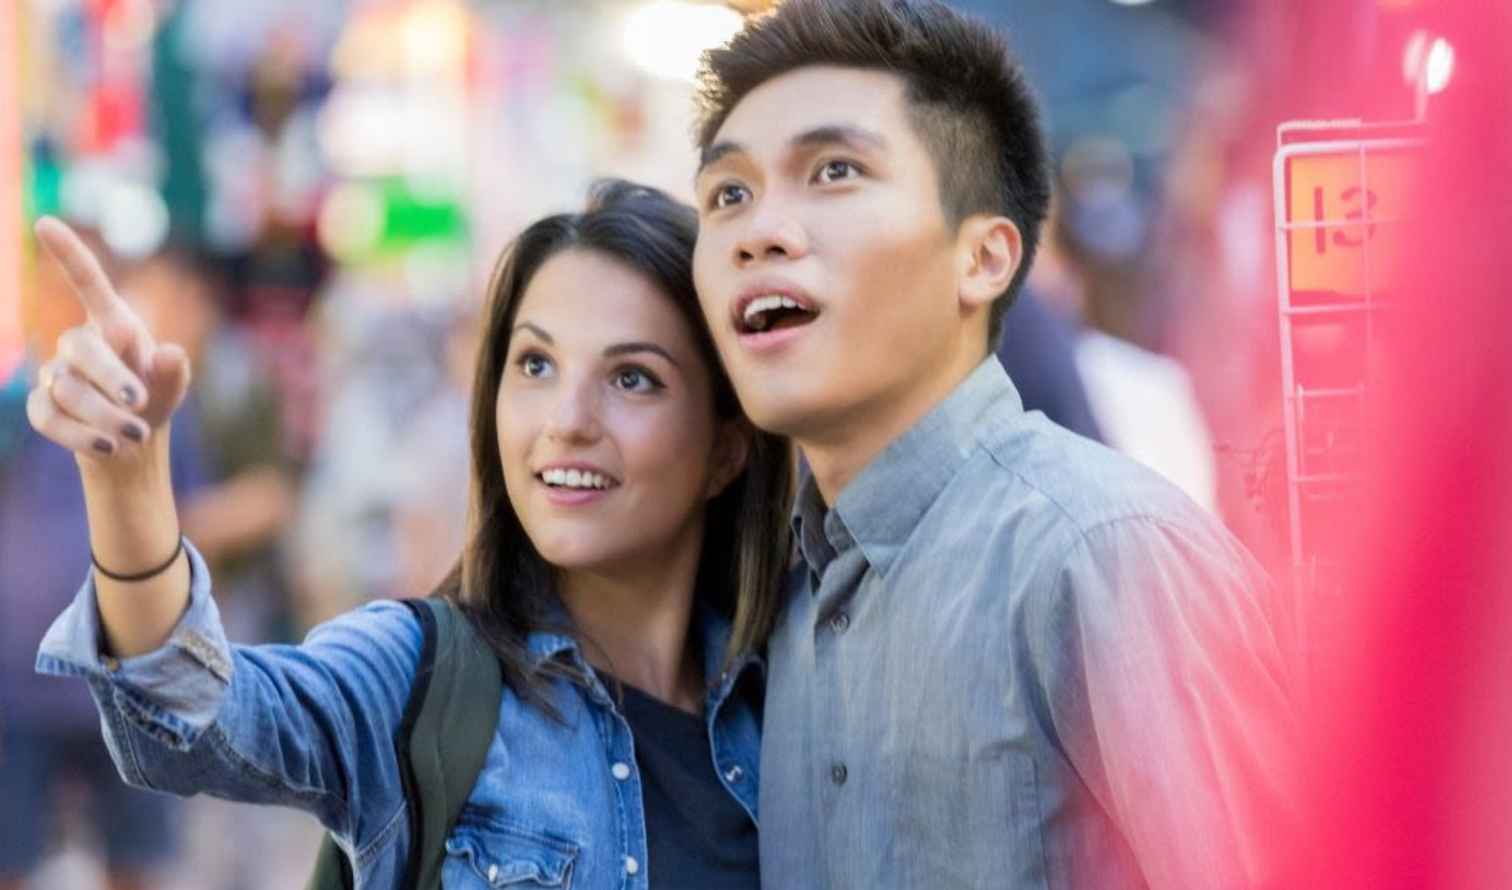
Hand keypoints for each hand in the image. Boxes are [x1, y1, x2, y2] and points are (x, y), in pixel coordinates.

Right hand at [25, 217, 191, 464]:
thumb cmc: (155, 398)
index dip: (68, 254)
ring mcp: (56, 374)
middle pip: (80, 347)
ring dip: (104, 414)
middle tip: (141, 402)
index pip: (88, 283)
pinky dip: (79, 435)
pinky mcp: (44, 407)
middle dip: (110, 375)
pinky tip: (108, 447)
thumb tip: (168, 352)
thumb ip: (173, 369)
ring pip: (68, 389)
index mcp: (113, 325)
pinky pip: (48, 417)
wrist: (132, 441)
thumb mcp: (173, 384)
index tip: (44, 221)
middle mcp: (78, 344)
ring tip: (137, 434)